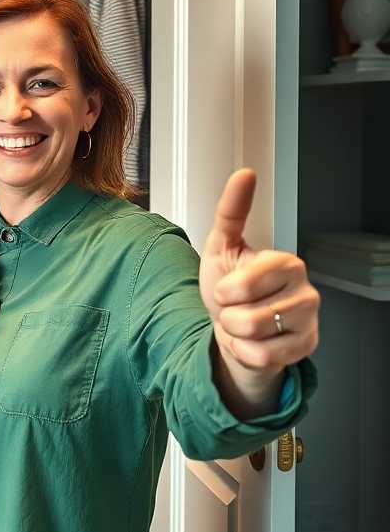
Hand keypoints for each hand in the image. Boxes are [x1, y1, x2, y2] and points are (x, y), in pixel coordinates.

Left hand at [199, 168, 319, 380]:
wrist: (236, 330)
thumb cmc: (230, 290)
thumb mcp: (221, 247)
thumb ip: (230, 211)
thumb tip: (245, 174)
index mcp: (285, 262)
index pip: (245, 283)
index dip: (226, 291)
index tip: (228, 289)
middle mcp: (305, 289)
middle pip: (246, 314)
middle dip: (227, 315)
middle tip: (236, 309)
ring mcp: (309, 320)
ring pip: (254, 336)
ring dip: (236, 334)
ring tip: (243, 324)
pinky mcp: (306, 347)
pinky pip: (261, 357)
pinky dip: (245, 352)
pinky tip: (254, 342)